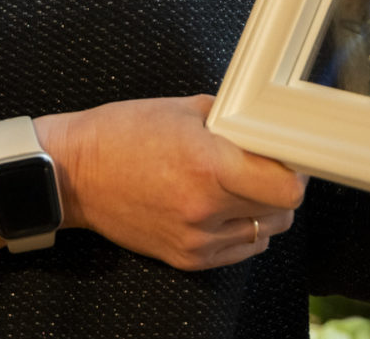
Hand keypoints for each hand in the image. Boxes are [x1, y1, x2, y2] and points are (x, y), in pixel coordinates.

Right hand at [38, 94, 304, 270]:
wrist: (73, 173)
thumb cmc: (123, 133)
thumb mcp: (184, 110)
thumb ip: (234, 123)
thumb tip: (270, 130)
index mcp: (209, 167)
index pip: (287, 188)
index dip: (296, 169)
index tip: (289, 156)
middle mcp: (205, 209)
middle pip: (282, 211)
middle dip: (281, 185)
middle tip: (266, 164)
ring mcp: (195, 240)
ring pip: (264, 234)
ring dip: (263, 210)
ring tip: (240, 184)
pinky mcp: (185, 258)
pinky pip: (238, 250)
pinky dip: (242, 230)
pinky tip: (223, 205)